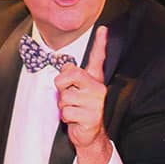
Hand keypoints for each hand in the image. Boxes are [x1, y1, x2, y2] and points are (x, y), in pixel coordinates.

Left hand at [54, 26, 108, 149]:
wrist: (89, 135)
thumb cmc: (80, 110)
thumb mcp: (75, 91)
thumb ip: (70, 77)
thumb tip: (65, 65)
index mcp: (94, 80)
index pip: (97, 58)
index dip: (100, 43)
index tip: (103, 28)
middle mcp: (97, 88)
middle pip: (70, 74)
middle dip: (61, 85)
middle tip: (67, 94)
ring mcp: (96, 102)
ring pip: (64, 97)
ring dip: (63, 106)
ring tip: (73, 110)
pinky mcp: (91, 117)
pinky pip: (66, 112)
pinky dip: (66, 118)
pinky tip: (75, 120)